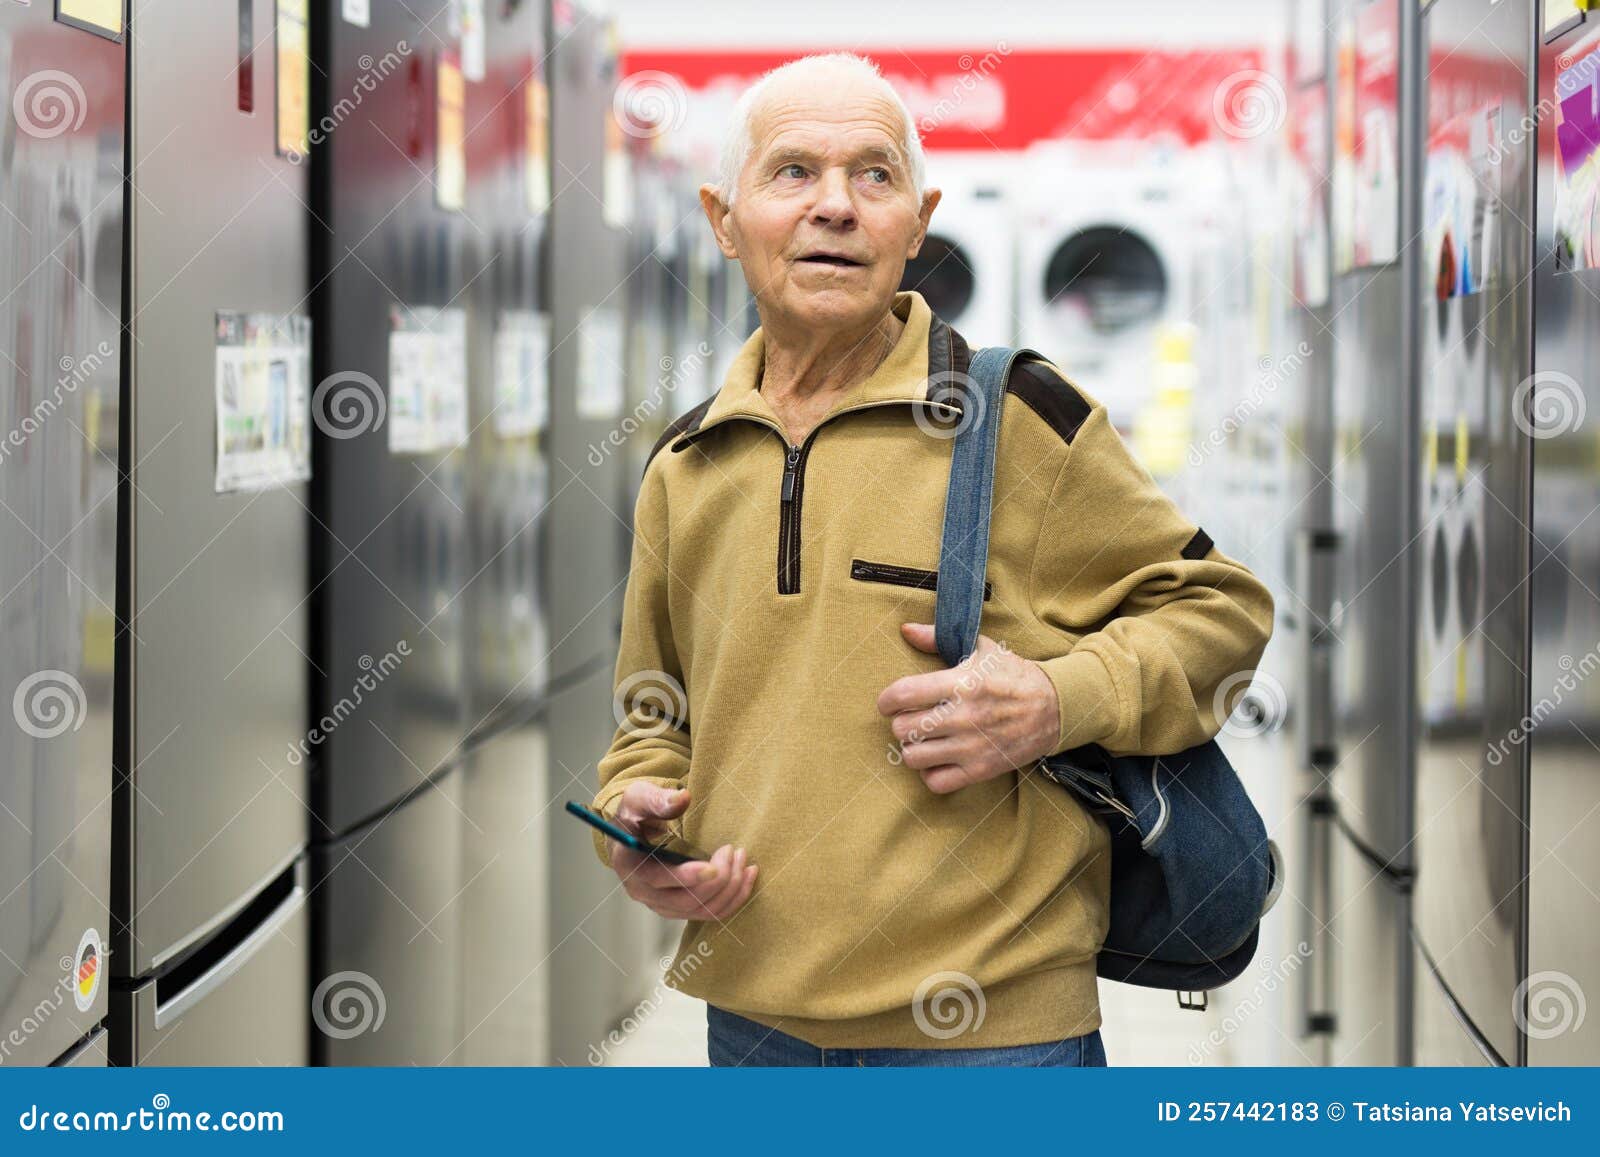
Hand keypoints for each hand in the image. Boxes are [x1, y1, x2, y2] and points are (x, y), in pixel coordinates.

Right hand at [607, 781, 757, 920]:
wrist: (632, 833)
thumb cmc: (635, 814)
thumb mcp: (639, 798)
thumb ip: (658, 799)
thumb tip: (682, 798)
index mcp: (629, 865)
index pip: (658, 879)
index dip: (687, 877)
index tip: (714, 867)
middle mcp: (643, 892)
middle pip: (685, 901)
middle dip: (718, 880)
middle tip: (734, 851)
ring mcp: (661, 904)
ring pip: (702, 910)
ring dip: (730, 889)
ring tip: (744, 860)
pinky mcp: (678, 908)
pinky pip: (710, 913)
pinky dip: (733, 898)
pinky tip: (747, 876)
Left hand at [876, 622, 1060, 793]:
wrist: (1055, 707)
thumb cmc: (1012, 675)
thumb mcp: (980, 648)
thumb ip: (938, 638)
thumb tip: (905, 629)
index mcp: (961, 683)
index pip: (902, 694)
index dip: (886, 700)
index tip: (889, 702)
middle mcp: (963, 716)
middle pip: (902, 728)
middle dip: (900, 722)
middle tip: (911, 718)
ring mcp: (971, 746)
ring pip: (914, 757)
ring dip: (913, 747)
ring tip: (923, 739)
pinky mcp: (980, 769)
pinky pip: (936, 782)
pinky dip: (930, 773)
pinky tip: (938, 759)